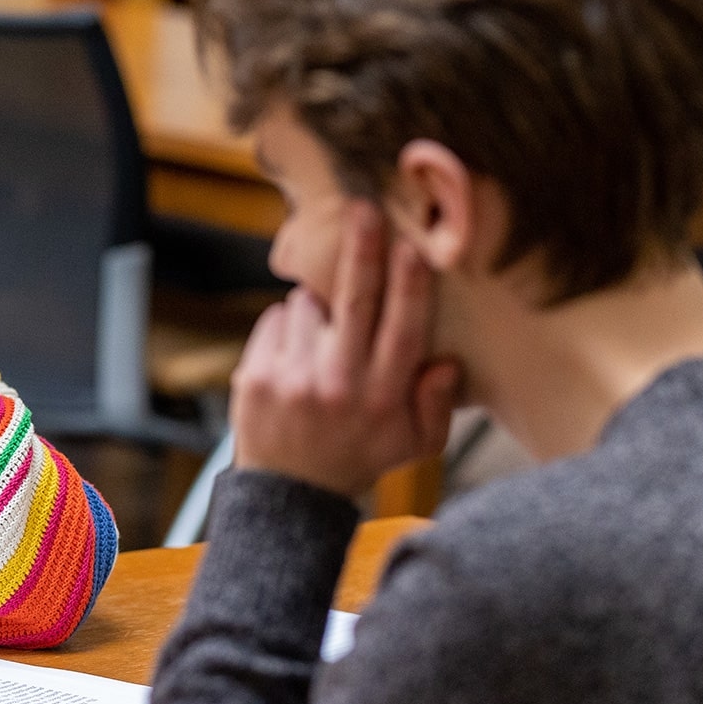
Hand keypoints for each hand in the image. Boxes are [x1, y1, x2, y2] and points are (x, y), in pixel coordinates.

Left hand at [230, 201, 459, 499]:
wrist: (287, 493)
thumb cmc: (358, 455)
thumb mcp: (415, 445)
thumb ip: (439, 405)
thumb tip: (447, 362)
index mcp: (383, 397)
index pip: (402, 330)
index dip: (409, 286)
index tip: (413, 247)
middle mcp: (339, 385)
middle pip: (354, 302)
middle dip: (361, 251)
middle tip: (363, 209)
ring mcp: (293, 380)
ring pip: (307, 306)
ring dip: (315, 311)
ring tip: (320, 349)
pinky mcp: (255, 377)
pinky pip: (274, 321)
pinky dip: (285, 328)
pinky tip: (293, 359)